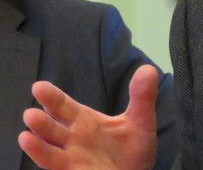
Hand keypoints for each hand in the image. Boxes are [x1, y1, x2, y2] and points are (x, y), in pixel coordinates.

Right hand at [18, 64, 158, 169]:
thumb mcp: (141, 119)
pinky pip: (55, 164)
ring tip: (27, 132)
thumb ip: (142, 96)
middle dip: (41, 120)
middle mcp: (72, 138)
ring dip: (38, 142)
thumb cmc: (133, 148)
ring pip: (49, 147)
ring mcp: (71, 156)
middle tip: (30, 112)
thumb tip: (147, 70)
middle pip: (52, 126)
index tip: (39, 87)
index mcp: (84, 121)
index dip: (51, 97)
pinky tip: (32, 145)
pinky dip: (42, 155)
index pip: (64, 106)